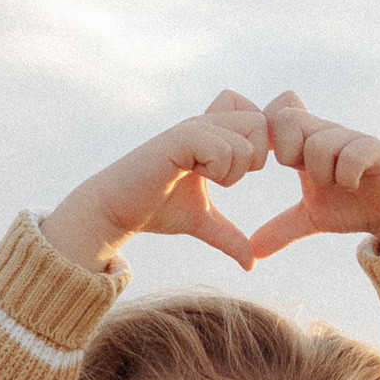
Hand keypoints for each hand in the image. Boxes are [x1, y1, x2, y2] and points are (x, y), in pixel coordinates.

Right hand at [40, 94, 269, 272]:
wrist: (117, 210)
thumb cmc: (156, 209)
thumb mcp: (202, 222)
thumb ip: (229, 237)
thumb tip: (251, 264)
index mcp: (213, 135)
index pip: (256, 114)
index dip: (262, 141)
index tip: (247, 170)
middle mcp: (204, 124)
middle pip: (259, 121)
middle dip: (256, 157)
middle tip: (229, 179)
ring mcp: (191, 129)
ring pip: (244, 138)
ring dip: (234, 169)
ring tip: (206, 179)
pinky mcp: (178, 139)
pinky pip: (220, 147)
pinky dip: (218, 169)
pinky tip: (195, 176)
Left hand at [245, 94, 379, 260]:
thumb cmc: (356, 207)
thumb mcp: (312, 218)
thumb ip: (282, 228)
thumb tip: (253, 251)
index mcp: (308, 143)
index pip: (277, 111)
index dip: (266, 136)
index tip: (272, 166)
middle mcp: (328, 134)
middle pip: (287, 117)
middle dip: (286, 152)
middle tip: (302, 176)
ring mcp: (352, 140)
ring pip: (318, 141)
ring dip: (320, 172)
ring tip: (335, 185)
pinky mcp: (378, 151)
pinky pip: (354, 152)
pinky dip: (346, 174)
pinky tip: (352, 186)